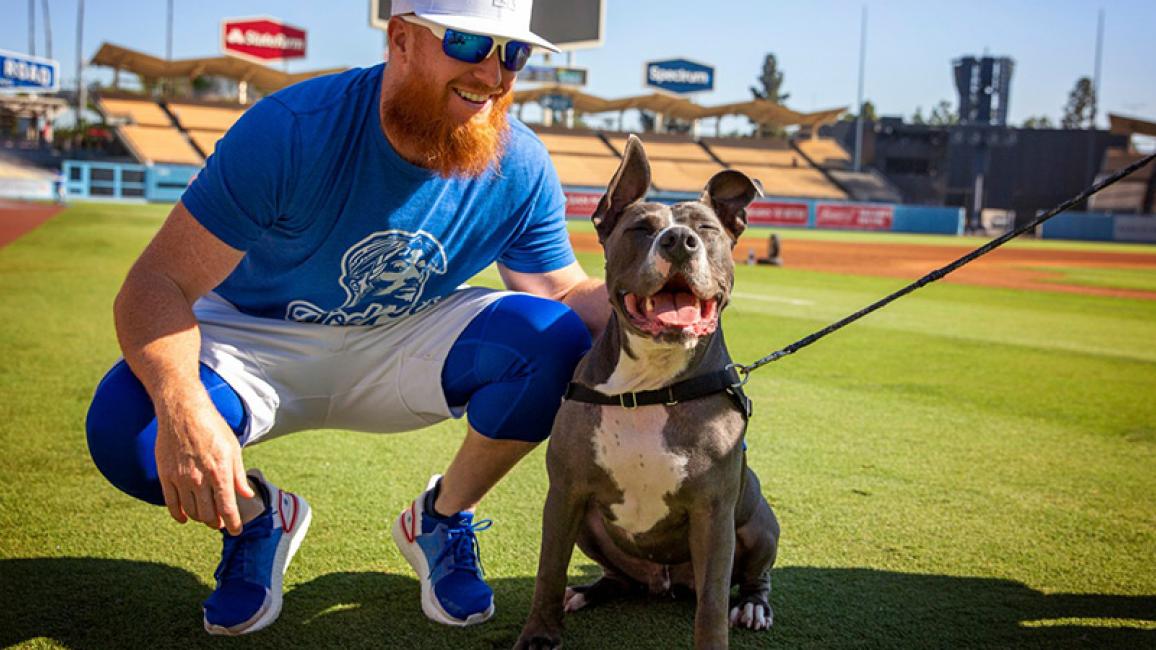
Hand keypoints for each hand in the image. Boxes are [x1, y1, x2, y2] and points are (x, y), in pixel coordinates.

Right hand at [154, 398, 254, 534]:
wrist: (183, 411)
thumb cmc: (212, 427)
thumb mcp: (233, 448)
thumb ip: (239, 475)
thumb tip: (247, 494)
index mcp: (220, 472)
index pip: (227, 508)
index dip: (233, 523)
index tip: (236, 530)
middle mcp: (200, 479)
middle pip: (208, 514)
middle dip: (217, 522)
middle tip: (221, 523)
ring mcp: (180, 479)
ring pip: (191, 511)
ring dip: (200, 519)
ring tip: (207, 518)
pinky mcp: (166, 476)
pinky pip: (171, 503)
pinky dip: (179, 515)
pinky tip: (185, 517)